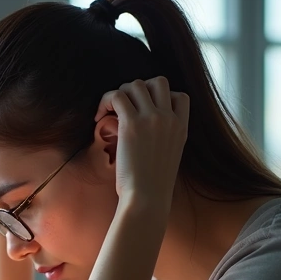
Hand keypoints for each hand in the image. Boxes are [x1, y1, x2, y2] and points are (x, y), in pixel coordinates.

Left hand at [95, 77, 189, 212]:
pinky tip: (98, 118)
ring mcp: (152, 118)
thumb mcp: (169, 156)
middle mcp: (169, 118)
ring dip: (120, 93)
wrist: (147, 198)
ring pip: (135, 85)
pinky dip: (105, 101)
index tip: (145, 111)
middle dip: (139, 89)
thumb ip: (164, 136)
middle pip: (158, 82)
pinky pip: (117, 96)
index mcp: (181, 127)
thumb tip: (144, 127)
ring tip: (109, 112)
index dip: (161, 97)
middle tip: (125, 108)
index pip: (180, 96)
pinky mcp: (131, 124)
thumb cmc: (153, 185)